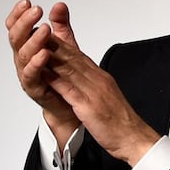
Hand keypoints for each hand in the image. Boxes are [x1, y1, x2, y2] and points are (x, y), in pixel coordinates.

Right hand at [6, 0, 80, 145]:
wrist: (70, 104)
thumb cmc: (64, 74)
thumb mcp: (64, 45)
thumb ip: (61, 26)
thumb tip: (59, 5)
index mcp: (29, 47)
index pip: (18, 28)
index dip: (19, 16)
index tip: (27, 2)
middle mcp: (24, 60)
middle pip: (17, 38)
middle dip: (25, 23)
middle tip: (35, 10)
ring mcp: (28, 75)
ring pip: (23, 55)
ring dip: (33, 41)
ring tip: (44, 29)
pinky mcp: (36, 88)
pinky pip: (32, 76)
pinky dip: (37, 64)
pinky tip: (44, 54)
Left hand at [44, 33, 159, 165]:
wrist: (133, 137)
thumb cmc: (120, 121)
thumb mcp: (105, 98)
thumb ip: (93, 86)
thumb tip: (80, 79)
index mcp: (102, 78)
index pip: (79, 57)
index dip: (62, 45)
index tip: (49, 35)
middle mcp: (98, 81)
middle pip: (73, 58)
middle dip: (55, 44)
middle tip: (39, 33)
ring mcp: (94, 92)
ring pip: (70, 70)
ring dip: (52, 58)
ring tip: (36, 47)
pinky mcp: (89, 106)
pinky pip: (70, 91)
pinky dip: (56, 80)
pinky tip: (45, 74)